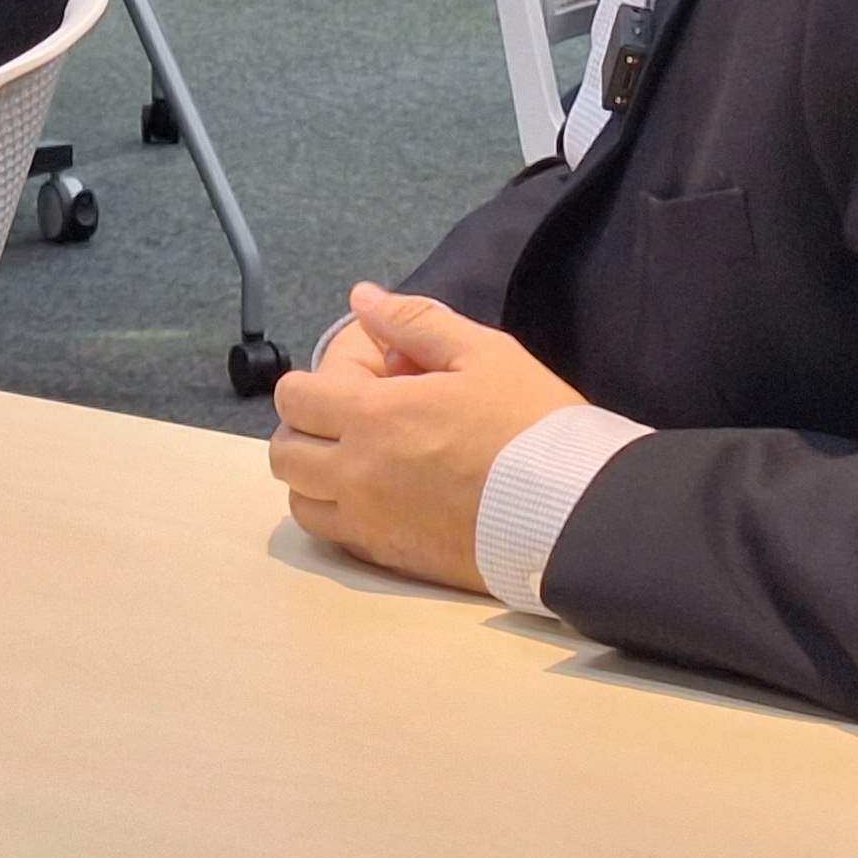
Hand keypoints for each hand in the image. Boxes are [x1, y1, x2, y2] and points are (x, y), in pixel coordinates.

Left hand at [267, 284, 584, 593]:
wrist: (573, 511)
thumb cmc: (532, 425)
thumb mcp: (482, 353)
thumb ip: (414, 320)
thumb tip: (363, 298)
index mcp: (373, 417)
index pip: (294, 396)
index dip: (318, 379)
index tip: (363, 378)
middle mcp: (357, 474)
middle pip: (285, 452)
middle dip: (307, 426)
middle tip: (356, 417)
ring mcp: (371, 522)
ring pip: (301, 500)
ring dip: (316, 475)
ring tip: (363, 458)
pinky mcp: (392, 559)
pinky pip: (337, 537)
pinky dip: (341, 514)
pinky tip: (384, 495)